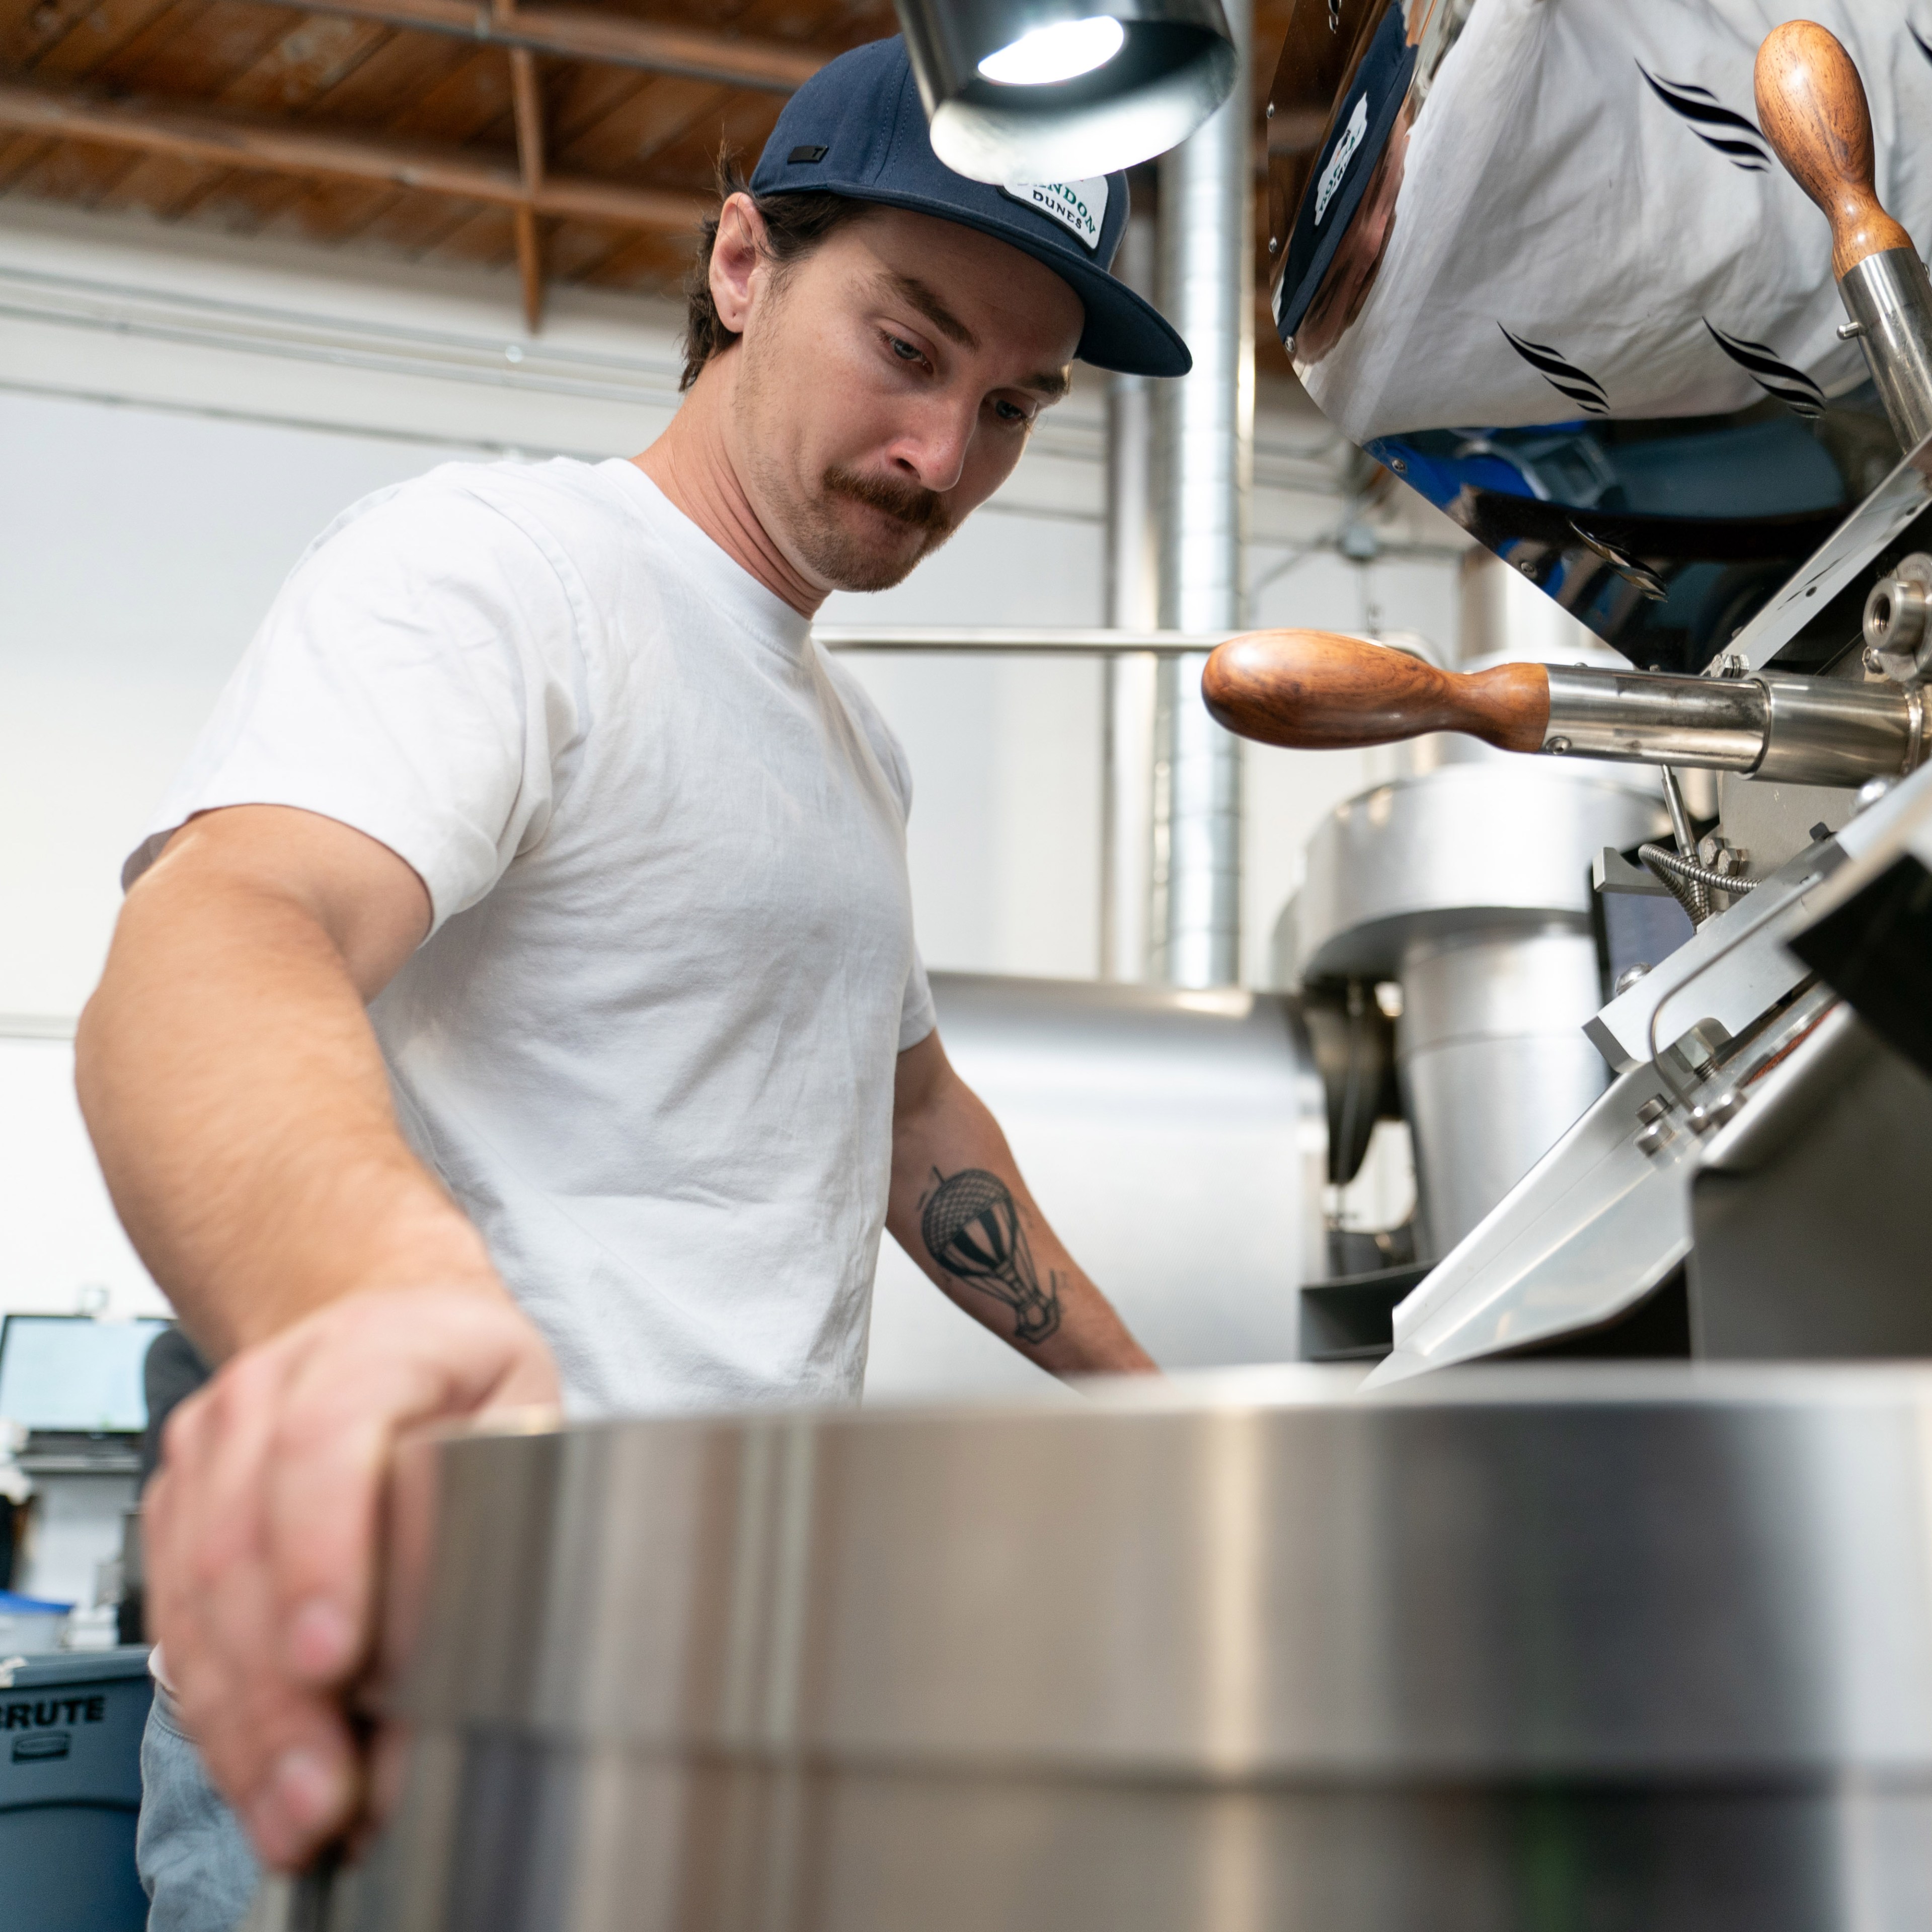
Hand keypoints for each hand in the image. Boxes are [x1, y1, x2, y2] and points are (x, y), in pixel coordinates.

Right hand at [144, 1285, 558, 1869]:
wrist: (393, 1327)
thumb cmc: (468, 1377)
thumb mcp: (521, 1406)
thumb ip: (502, 1499)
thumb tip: (467, 1632)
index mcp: (372, 1347)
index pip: (326, 1440)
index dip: (322, 1554)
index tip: (334, 1659)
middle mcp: (272, 1387)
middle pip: (248, 1540)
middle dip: (280, 1685)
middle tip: (324, 1789)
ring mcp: (211, 1445)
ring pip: (200, 1596)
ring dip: (244, 1719)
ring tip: (296, 1811)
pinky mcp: (179, 1505)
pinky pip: (177, 1619)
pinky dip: (218, 1708)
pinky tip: (259, 1774)